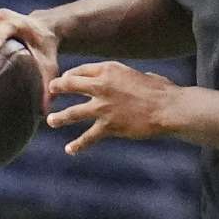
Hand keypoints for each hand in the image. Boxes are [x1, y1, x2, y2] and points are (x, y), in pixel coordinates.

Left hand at [45, 62, 176, 154]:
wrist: (168, 108)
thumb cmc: (161, 91)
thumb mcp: (141, 75)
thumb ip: (128, 79)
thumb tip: (132, 81)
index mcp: (110, 69)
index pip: (81, 70)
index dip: (71, 75)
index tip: (66, 79)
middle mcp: (101, 86)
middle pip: (70, 85)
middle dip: (57, 88)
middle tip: (50, 91)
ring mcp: (103, 107)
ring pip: (72, 112)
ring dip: (60, 117)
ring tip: (51, 120)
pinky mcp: (108, 126)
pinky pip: (88, 137)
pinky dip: (78, 145)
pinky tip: (70, 149)